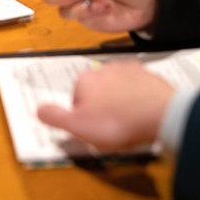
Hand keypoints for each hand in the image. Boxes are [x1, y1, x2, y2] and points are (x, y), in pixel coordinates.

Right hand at [37, 62, 174, 151]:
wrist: (161, 114)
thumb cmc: (117, 122)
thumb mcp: (78, 126)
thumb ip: (54, 117)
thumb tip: (38, 109)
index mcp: (84, 79)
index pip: (76, 100)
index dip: (83, 118)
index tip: (94, 130)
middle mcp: (104, 69)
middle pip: (96, 93)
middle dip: (101, 109)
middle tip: (111, 130)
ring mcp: (128, 70)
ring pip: (117, 90)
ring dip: (120, 104)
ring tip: (128, 124)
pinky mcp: (149, 76)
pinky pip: (137, 89)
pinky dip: (138, 100)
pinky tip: (142, 114)